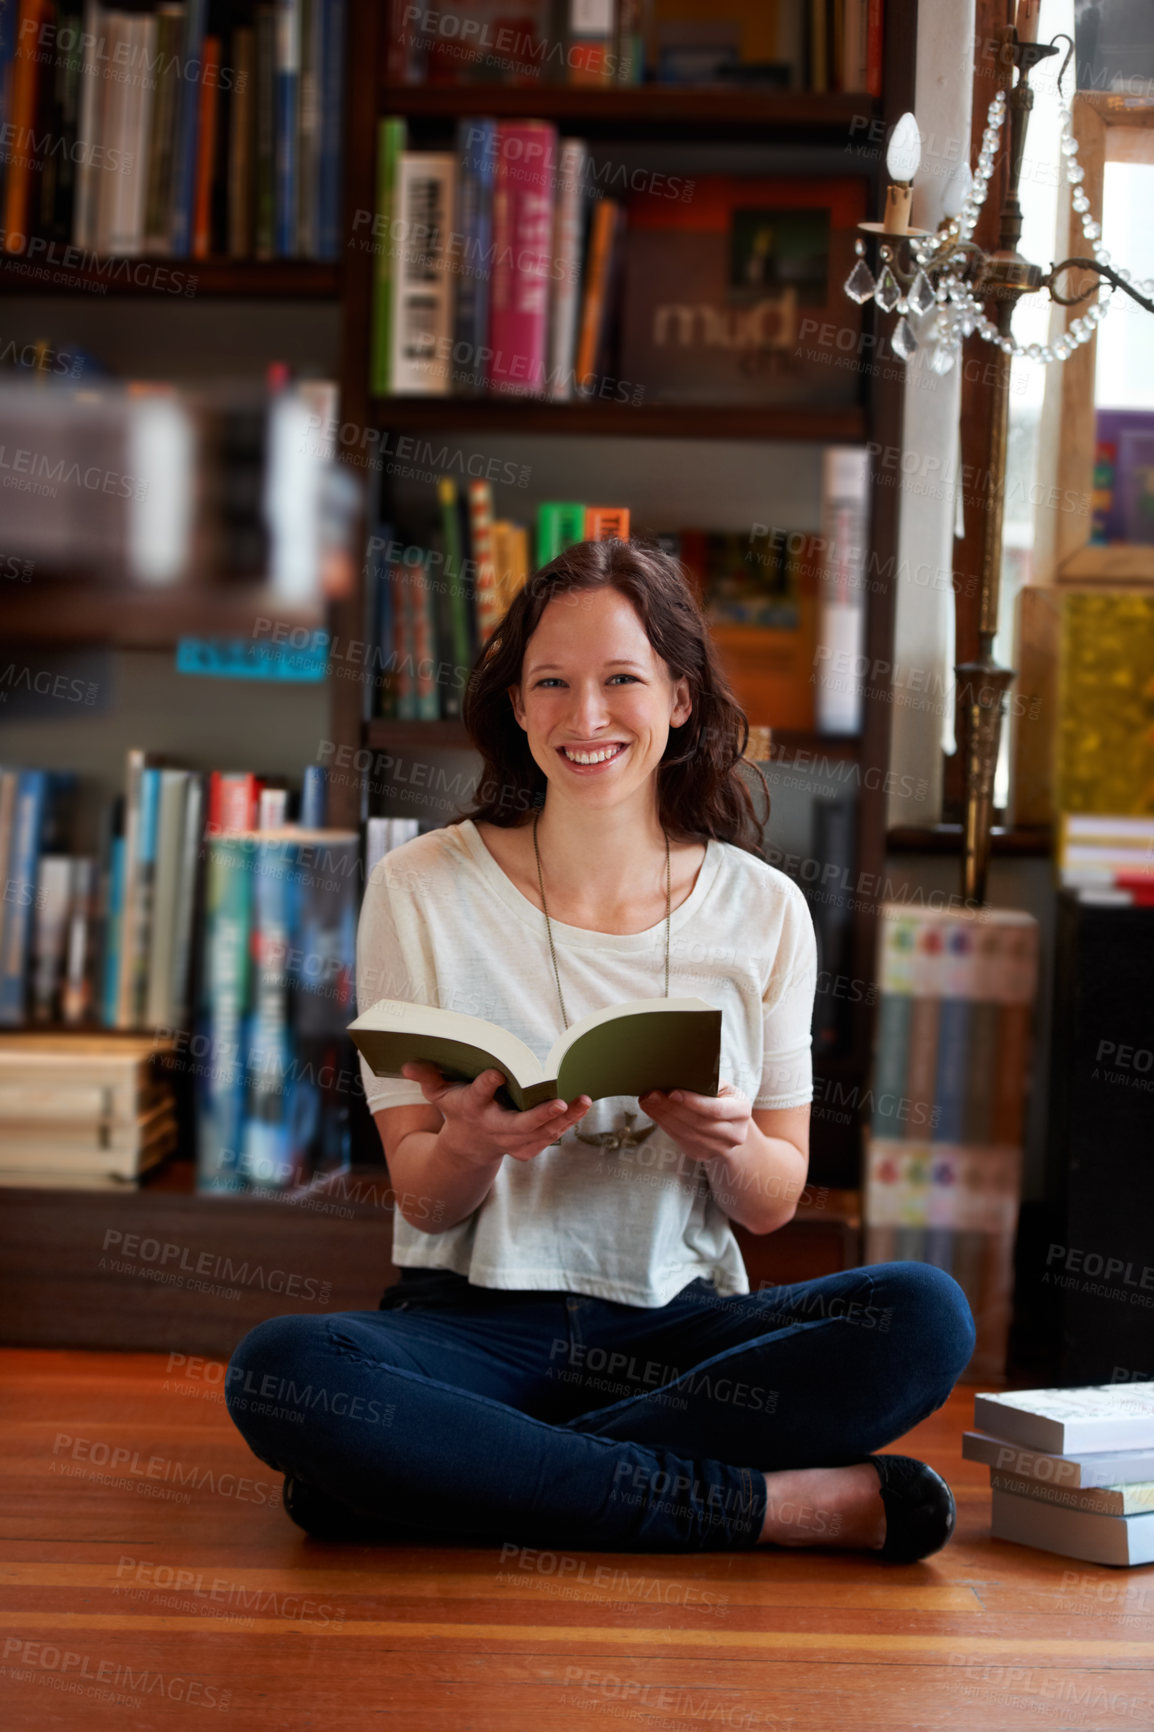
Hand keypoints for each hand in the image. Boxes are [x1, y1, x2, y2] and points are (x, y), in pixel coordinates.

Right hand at [401, 1062, 590, 1164]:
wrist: (467, 1149)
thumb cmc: (457, 1110)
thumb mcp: (438, 1094)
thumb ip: (428, 1076)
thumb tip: (408, 1062)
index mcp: (472, 1109)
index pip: (478, 1096)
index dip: (486, 1085)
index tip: (497, 1073)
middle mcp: (494, 1127)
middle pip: (518, 1124)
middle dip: (539, 1116)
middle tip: (558, 1102)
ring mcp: (513, 1141)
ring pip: (541, 1133)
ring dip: (564, 1119)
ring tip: (584, 1100)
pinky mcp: (527, 1147)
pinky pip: (549, 1138)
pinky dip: (566, 1125)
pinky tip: (581, 1107)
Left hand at [637, 1080, 751, 1164]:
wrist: (730, 1124)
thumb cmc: (721, 1097)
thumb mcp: (720, 1086)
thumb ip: (704, 1082)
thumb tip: (674, 1074)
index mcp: (742, 1111)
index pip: (716, 1110)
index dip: (693, 1102)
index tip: (672, 1093)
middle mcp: (735, 1134)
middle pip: (698, 1123)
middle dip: (671, 1108)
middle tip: (651, 1094)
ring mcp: (720, 1149)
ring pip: (686, 1133)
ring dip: (663, 1117)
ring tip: (648, 1101)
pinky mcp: (703, 1155)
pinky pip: (680, 1140)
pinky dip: (665, 1125)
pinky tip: (654, 1112)